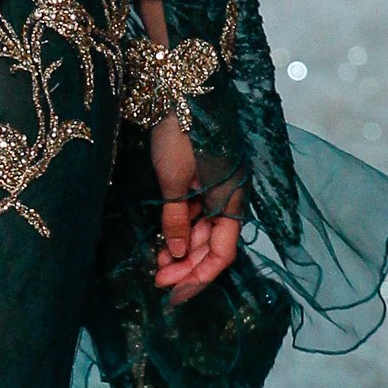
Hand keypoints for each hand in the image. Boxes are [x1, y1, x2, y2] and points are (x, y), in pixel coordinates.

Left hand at [150, 118, 241, 303]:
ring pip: (202, 234)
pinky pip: (194, 217)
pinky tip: (161, 244)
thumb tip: (177, 254)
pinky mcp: (201, 182)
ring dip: (181, 252)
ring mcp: (215, 192)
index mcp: (231, 202)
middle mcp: (228, 200)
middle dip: (187, 268)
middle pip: (212, 247)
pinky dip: (179, 232)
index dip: (200, 278)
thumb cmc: (182, 134)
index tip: (174, 295)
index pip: (222, 254)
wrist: (182, 92)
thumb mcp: (174, 180)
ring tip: (156, 265)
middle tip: (158, 282)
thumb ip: (176, 219)